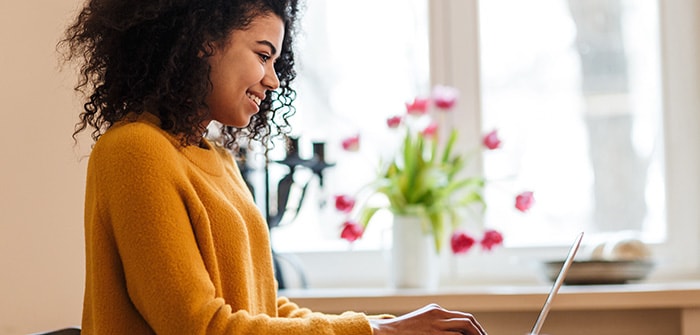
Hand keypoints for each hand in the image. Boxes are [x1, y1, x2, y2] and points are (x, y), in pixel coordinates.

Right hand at [369, 304, 486, 334]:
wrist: (386, 332)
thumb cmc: (402, 331)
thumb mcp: (421, 322)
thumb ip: (435, 324)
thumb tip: (453, 332)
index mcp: (435, 309)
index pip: (462, 317)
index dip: (475, 327)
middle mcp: (438, 314)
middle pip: (468, 320)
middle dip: (479, 332)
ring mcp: (437, 324)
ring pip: (465, 328)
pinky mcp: (434, 333)